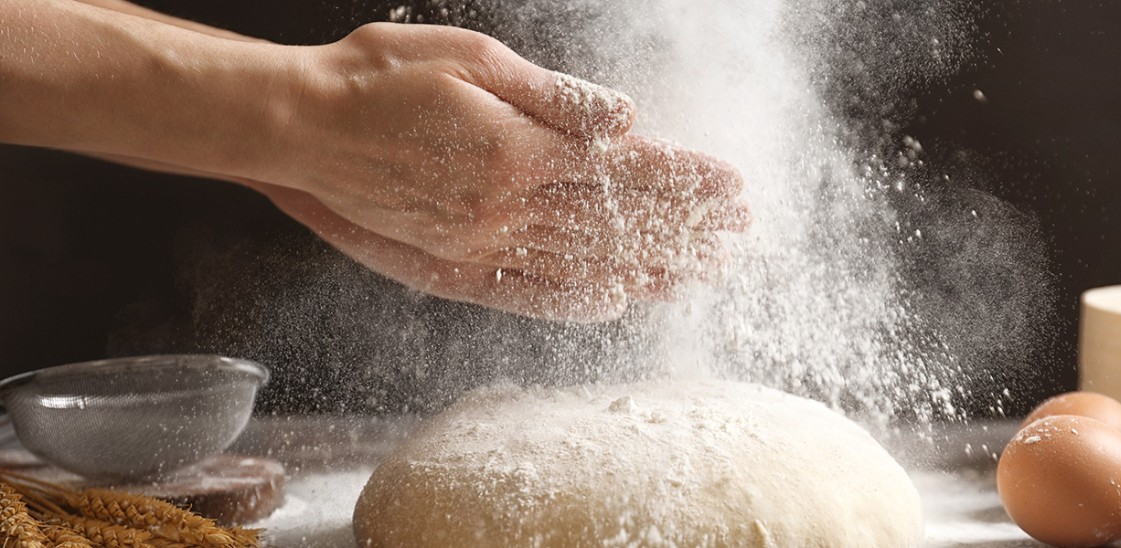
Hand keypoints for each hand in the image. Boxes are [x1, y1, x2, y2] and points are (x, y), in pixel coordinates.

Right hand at [247, 24, 748, 320]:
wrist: (297, 128)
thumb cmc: (378, 78)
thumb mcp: (472, 61)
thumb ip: (554, 98)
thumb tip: (626, 119)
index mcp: (516, 151)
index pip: (624, 174)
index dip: (684, 181)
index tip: (732, 187)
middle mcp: (504, 209)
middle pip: (614, 225)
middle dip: (683, 228)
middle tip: (737, 234)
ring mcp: (479, 244)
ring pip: (582, 264)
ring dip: (648, 268)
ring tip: (699, 272)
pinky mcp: (453, 263)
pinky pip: (527, 292)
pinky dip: (578, 300)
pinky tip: (617, 301)